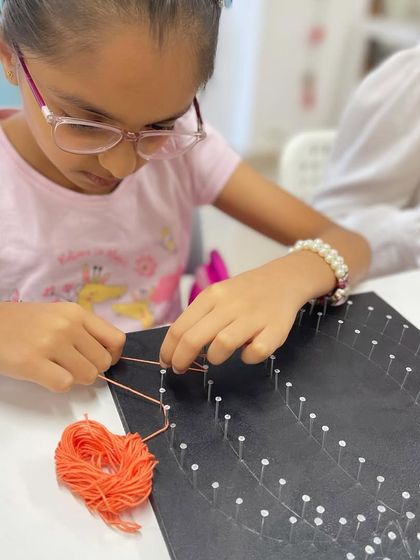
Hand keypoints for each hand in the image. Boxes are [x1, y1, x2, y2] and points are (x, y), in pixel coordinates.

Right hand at [0, 302, 125, 391]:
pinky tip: (45, 374)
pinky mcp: (33, 363)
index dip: (113, 356)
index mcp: (77, 313)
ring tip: (58, 369)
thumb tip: (109, 357)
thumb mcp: (60, 316)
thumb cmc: (27, 323)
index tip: (99, 360)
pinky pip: (65, 384)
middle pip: (104, 362)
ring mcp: (51, 343)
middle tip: (72, 366)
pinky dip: (58, 385)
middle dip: (91, 369)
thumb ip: (84, 331)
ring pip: (88, 375)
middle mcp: (68, 326)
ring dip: (76, 378)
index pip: (117, 339)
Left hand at [160, 258, 310, 372]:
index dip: (168, 350)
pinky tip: (247, 353)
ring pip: (222, 344)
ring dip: (215, 358)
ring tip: (217, 357)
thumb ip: (200, 317)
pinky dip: (248, 358)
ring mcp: (253, 317)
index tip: (166, 362)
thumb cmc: (245, 293)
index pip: (179, 327)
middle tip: (180, 369)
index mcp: (211, 296)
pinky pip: (256, 352)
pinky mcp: (275, 329)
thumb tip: (176, 347)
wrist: (283, 279)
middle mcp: (229, 304)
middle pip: (194, 339)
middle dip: (181, 360)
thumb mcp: (218, 296)